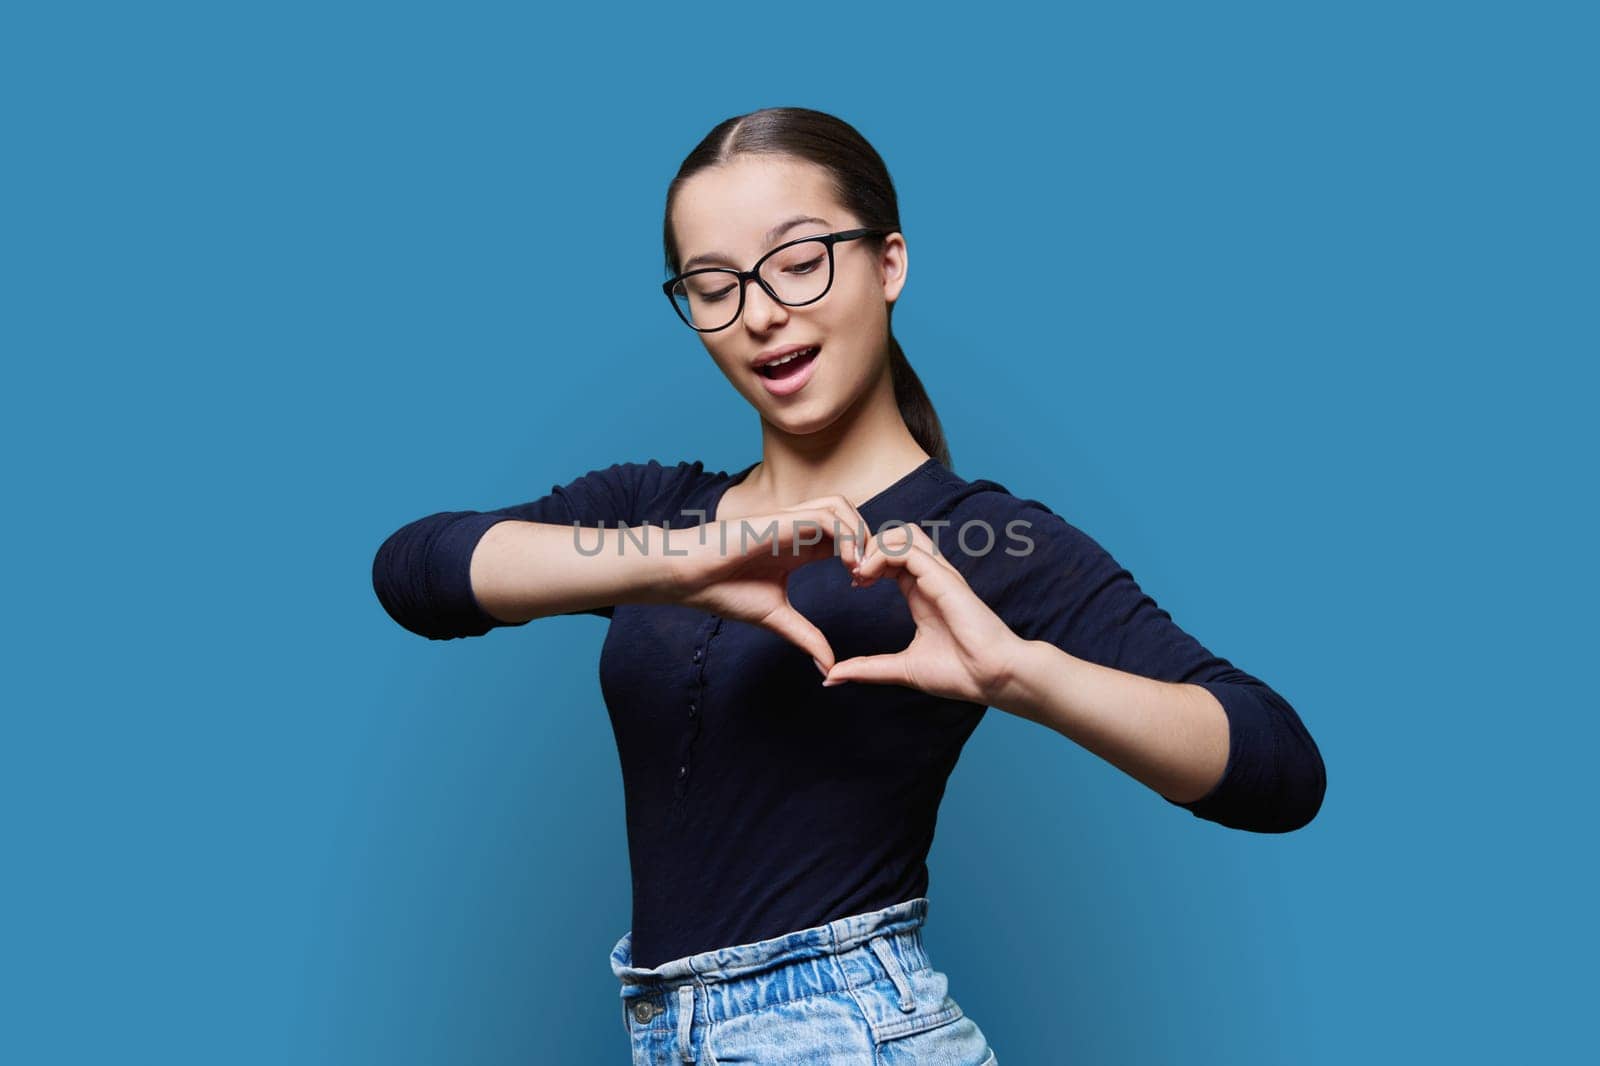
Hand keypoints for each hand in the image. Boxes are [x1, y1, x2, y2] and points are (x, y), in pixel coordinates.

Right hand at [662, 495, 871, 674]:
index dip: (863, 557)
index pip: (845, 537)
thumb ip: (807, 636)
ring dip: (859, 535)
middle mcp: (798, 529)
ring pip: (842, 507)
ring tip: (858, 569)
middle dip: (868, 542)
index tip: (861, 586)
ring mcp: (790, 521)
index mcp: (800, 548)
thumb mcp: (777, 618)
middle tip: (868, 577)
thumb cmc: (724, 591)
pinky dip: (844, 536)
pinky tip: (845, 565)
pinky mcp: (781, 520)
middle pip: (851, 516)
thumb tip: (828, 667)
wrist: (688, 579)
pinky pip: (826, 515)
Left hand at [823, 522, 1025, 703]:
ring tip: (860, 572)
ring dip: (876, 546)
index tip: (854, 584)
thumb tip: (833, 676)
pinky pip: (909, 550)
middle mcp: (931, 579)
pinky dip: (883, 556)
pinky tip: (868, 576)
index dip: (869, 562)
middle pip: (898, 537)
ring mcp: (939, 576)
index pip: (894, 558)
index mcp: (922, 593)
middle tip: (853, 574)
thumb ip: (868, 668)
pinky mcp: (944, 579)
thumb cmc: (959, 673)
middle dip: (869, 547)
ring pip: (904, 535)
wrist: (992, 678)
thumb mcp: (901, 669)